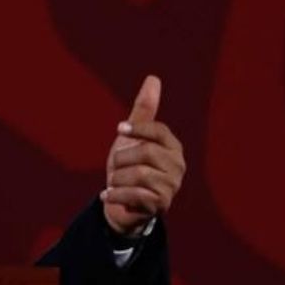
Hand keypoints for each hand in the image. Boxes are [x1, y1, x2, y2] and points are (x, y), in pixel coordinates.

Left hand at [101, 75, 185, 235]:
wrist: (119, 203)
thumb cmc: (128, 166)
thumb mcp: (132, 137)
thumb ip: (143, 111)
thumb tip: (153, 78)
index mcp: (173, 147)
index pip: (160, 131)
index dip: (138, 128)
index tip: (119, 129)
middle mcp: (178, 166)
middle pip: (146, 153)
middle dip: (122, 159)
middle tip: (116, 167)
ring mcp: (171, 187)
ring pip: (138, 175)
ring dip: (117, 179)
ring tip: (115, 183)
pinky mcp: (161, 206)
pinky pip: (135, 195)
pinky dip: (115, 194)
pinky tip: (107, 194)